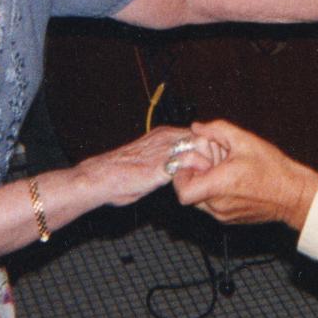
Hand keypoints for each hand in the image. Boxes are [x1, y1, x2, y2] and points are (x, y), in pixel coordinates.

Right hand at [75, 125, 223, 207]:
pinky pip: (190, 161)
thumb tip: (180, 168)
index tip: (213, 165)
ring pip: (201, 145)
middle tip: (217, 172)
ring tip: (210, 178)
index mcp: (163, 134)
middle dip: (214, 154)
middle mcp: (166, 137)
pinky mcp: (161, 164)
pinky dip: (198, 171)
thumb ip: (165, 159)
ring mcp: (164, 149)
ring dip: (209, 162)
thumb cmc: (121, 175)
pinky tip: (198, 184)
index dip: (208, 149)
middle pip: (204, 136)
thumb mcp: (148, 160)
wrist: (100, 179)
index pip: (197, 133)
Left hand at [172, 120, 317, 229]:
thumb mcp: (244, 140)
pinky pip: (213, 206)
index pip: (182, 191)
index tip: (192, 163)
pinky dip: (216, 193)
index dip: (181, 176)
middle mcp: (218, 205)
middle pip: (190, 193)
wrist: (292, 194)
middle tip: (210, 161)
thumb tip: (197, 127)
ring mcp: (224, 215)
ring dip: (205, 184)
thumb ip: (217, 129)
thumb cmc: (272, 169)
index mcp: (218, 186)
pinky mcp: (231, 219)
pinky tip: (232, 180)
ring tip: (224, 170)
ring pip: (201, 200)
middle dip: (195, 175)